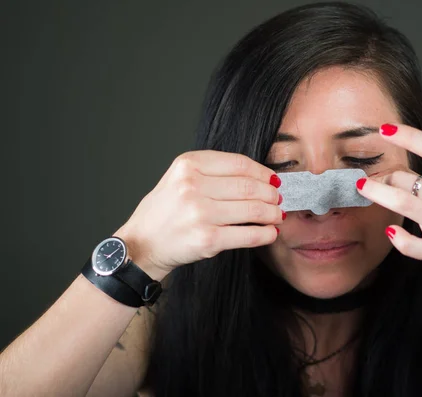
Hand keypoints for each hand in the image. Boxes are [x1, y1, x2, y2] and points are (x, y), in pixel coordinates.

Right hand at [114, 150, 283, 279]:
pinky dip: (265, 234)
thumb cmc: (165, 212)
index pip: (239, 164)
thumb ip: (214, 173)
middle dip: (271, 194)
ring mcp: (199, 213)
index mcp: (188, 165)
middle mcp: (192, 186)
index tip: (273, 180)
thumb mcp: (181, 179)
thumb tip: (261, 177)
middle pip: (249, 186)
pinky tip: (270, 233)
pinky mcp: (207, 239)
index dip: (263, 172)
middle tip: (278, 199)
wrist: (142, 244)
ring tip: (277, 215)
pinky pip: (248, 235)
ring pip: (253, 209)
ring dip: (272, 214)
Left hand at [356, 123, 421, 287]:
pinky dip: (398, 238)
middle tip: (366, 181)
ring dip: (378, 193)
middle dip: (382, 179)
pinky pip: (411, 243)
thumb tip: (387, 172)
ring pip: (403, 202)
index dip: (408, 136)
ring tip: (361, 187)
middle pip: (408, 179)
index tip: (384, 129)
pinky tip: (390, 231)